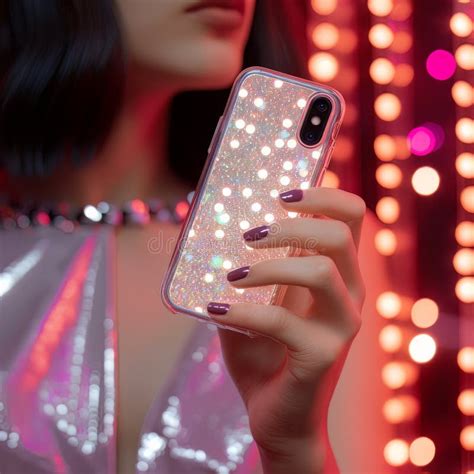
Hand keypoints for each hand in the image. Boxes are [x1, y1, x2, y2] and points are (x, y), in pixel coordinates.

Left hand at [207, 187, 365, 472]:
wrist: (277, 416)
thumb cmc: (263, 352)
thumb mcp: (253, 300)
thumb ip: (246, 266)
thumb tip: (211, 228)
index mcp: (337, 273)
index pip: (351, 218)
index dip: (323, 195)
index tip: (282, 193)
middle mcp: (350, 294)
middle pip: (340, 235)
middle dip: (292, 224)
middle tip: (251, 232)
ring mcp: (342, 325)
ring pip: (320, 270)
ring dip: (269, 265)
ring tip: (233, 274)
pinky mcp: (323, 355)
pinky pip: (282, 321)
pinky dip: (243, 311)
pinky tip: (215, 310)